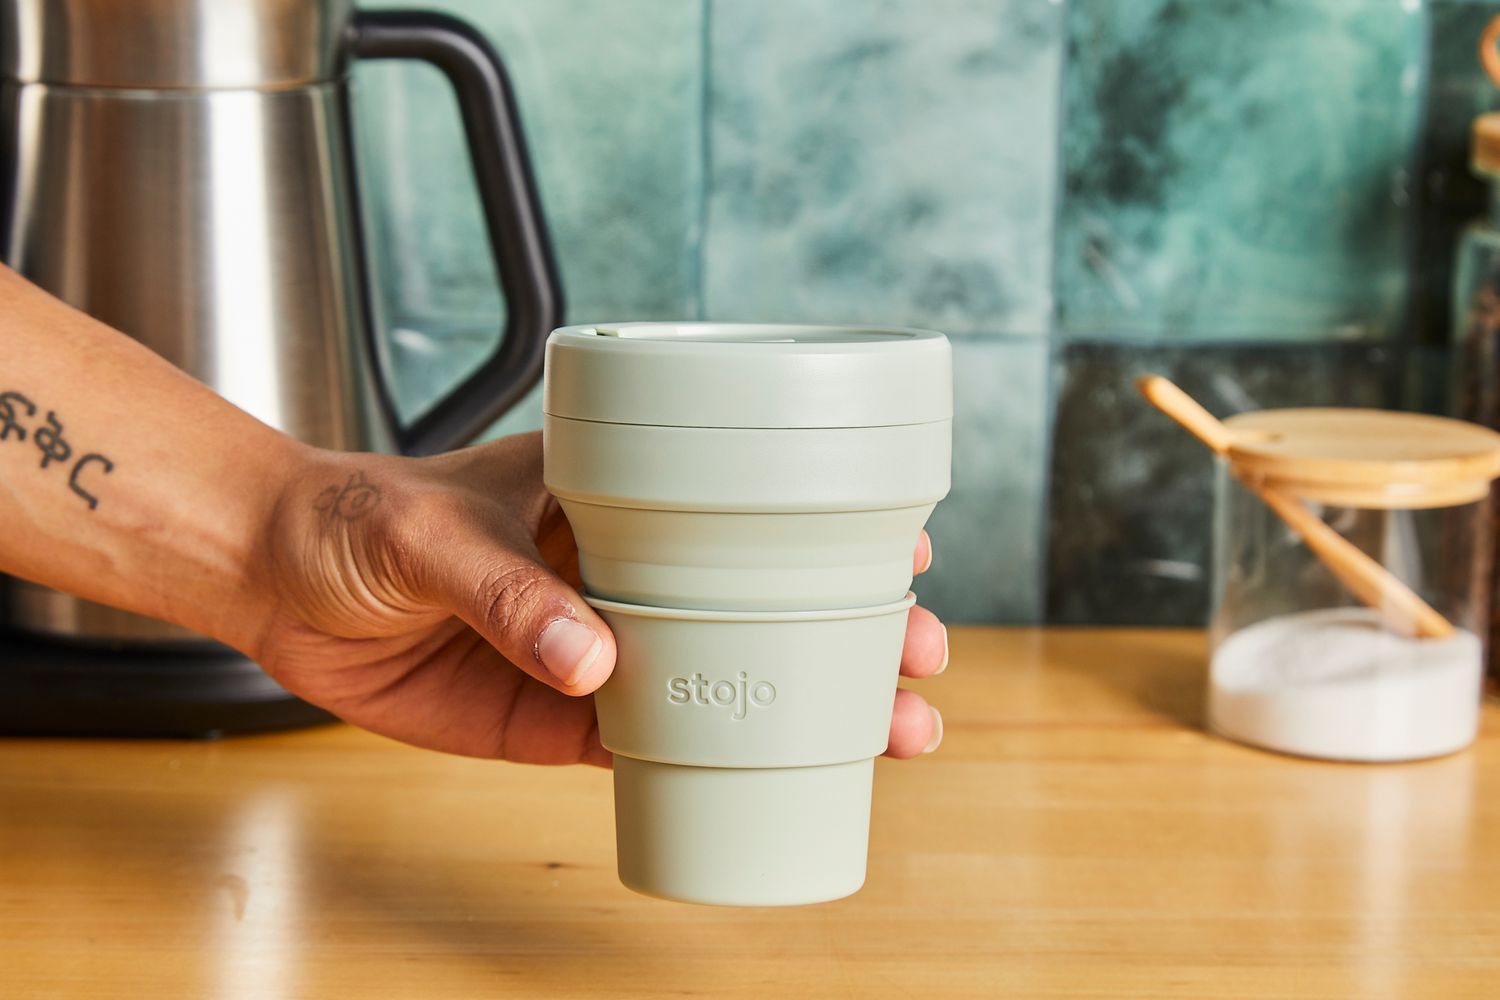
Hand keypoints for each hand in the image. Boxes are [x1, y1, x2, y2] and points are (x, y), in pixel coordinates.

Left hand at [248, 433, 946, 764]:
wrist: (278, 584)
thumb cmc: (358, 517)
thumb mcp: (433, 533)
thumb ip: (509, 592)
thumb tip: (593, 659)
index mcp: (614, 496)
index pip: (744, 506)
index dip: (830, 526)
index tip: (902, 547)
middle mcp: (626, 570)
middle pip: (764, 599)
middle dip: (853, 629)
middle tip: (919, 659)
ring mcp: (601, 646)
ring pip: (726, 677)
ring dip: (806, 701)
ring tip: (887, 730)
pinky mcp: (560, 717)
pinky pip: (652, 744)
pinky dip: (713, 761)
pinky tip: (778, 773)